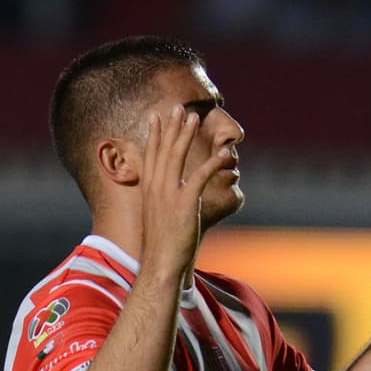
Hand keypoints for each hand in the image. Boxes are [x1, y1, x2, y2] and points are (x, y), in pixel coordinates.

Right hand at [138, 104, 232, 278]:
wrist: (160, 264)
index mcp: (148, 190)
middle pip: (163, 150)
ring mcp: (169, 194)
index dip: (154, 134)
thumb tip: (169, 197)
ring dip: (186, 134)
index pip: (150, 155)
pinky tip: (223, 153)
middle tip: (178, 107)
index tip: (156, 116)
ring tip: (194, 117)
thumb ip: (163, 202)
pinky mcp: (184, 204)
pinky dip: (212, 163)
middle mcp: (155, 188)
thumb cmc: (161, 245)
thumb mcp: (158, 217)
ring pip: (177, 156)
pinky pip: (200, 177)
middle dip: (171, 126)